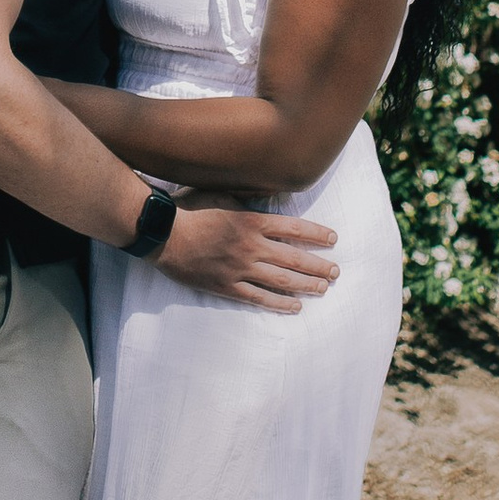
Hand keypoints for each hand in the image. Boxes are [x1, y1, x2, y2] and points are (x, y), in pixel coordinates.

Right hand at [154, 198, 337, 312]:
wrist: (162, 233)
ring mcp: (240, 268)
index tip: (333, 239)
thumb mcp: (222, 193)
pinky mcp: (227, 286)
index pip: (294, 228)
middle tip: (336, 272)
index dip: (316, 235)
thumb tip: (272, 194)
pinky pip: (258, 298)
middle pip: (294, 258)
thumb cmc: (189, 207)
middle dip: (318, 266)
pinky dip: (279, 303)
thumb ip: (249, 197)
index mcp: (252, 221)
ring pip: (282, 280)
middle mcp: (251, 246)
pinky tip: (295, 306)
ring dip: (306, 285)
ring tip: (323, 289)